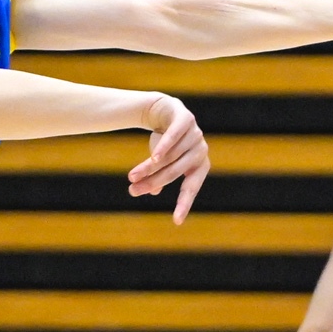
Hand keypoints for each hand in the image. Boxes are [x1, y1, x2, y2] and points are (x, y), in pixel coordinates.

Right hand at [129, 94, 209, 222]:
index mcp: (200, 166)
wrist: (163, 110)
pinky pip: (174, 136)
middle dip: (152, 182)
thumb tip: (152, 191)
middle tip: (133, 191)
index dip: (183, 204)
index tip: (176, 221)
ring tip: (131, 176)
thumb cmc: (165, 141)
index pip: (191, 188)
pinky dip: (163, 147)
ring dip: (148, 168)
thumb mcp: (163, 162)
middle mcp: (200, 151)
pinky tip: (154, 158)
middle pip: (173, 172)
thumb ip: (161, 176)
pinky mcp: (186, 119)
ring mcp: (195, 134)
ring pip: (168, 156)